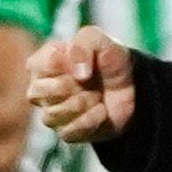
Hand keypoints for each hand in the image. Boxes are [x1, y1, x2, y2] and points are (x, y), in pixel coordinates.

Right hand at [24, 28, 137, 146]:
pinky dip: (92, 120)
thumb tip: (78, 74)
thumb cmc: (107, 59)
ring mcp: (52, 112)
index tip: (86, 61)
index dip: (68, 63)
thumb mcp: (98, 40)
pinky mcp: (66, 132)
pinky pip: (69, 131)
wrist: (132, 86)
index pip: (39, 65)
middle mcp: (40, 88)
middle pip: (41, 92)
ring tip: (97, 95)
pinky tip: (101, 111)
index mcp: (41, 63)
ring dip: (84, 102)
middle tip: (90, 80)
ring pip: (53, 114)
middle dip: (73, 85)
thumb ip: (83, 45)